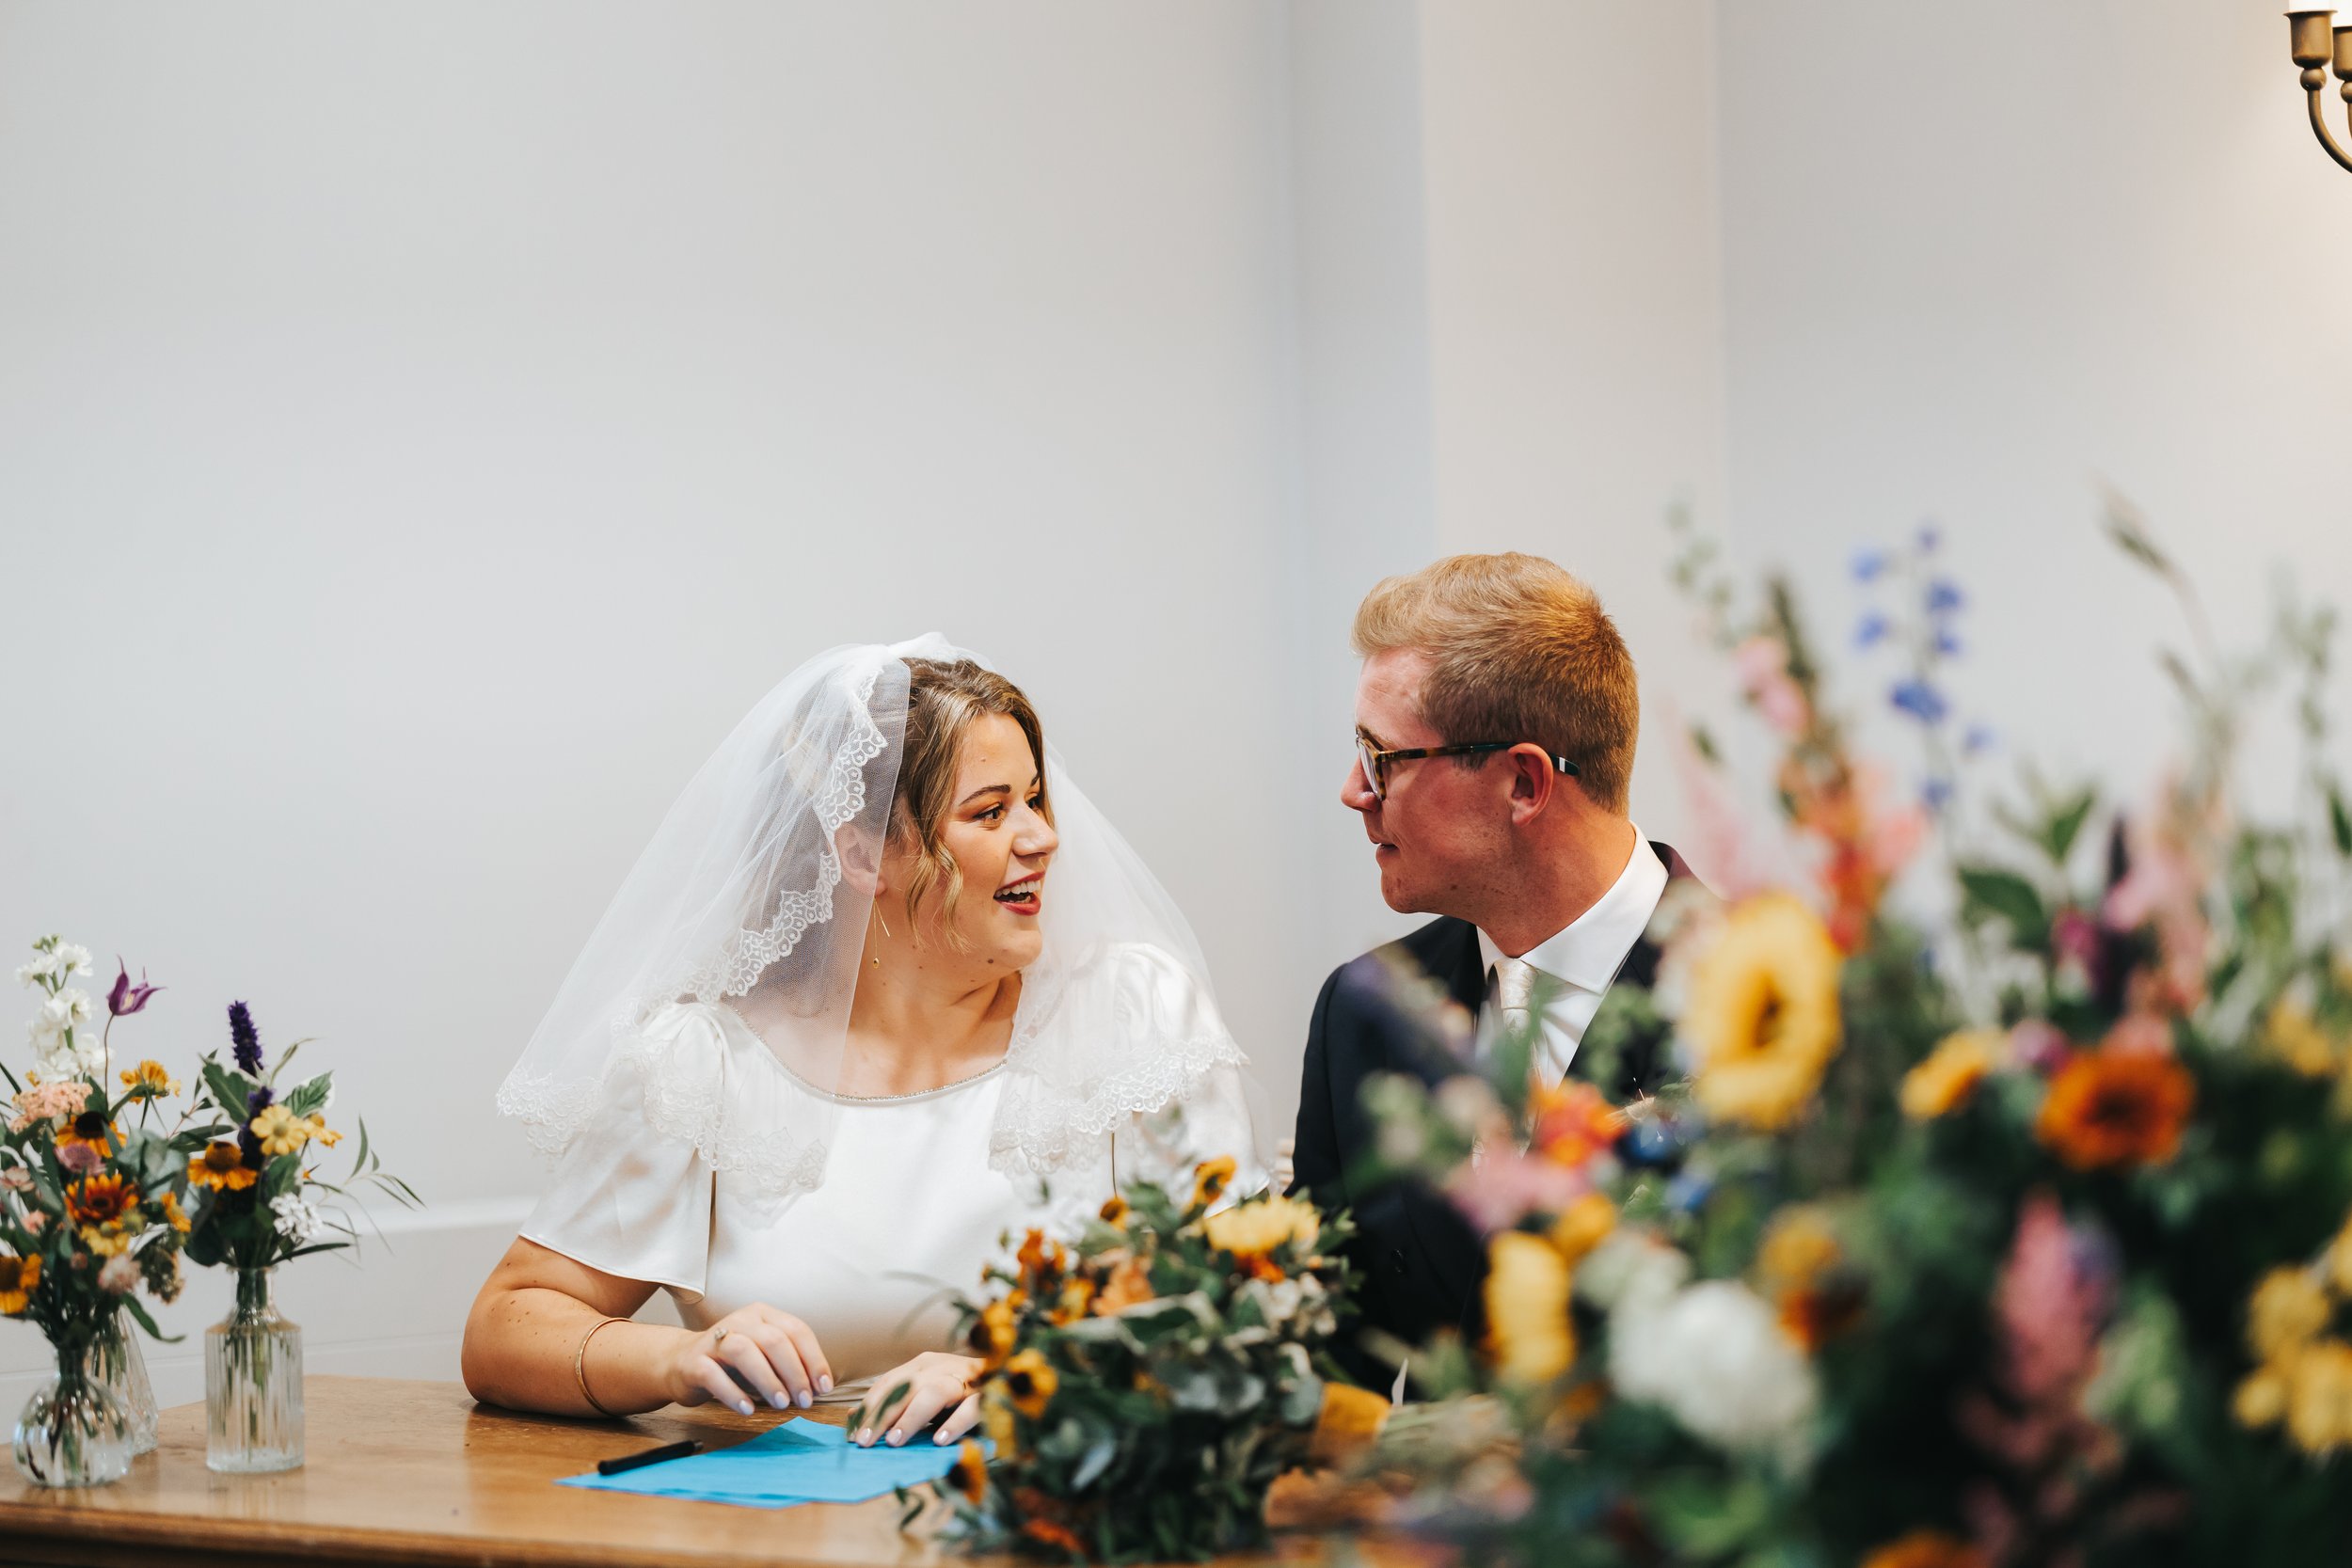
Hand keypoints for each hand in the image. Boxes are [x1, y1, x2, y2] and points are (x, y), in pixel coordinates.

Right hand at [667, 1304, 832, 1415]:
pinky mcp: (694, 1361)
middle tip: (805, 1401)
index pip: (796, 1330)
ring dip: (767, 1379)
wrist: (680, 1363)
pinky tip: (748, 1410)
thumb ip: (790, 1366)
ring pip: (745, 1351)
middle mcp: (741, 1320)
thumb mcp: (765, 1357)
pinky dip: (733, 1393)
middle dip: (794, 1372)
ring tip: (781, 1404)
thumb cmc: (733, 1363)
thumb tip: (818, 1388)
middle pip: (774, 1340)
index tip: (823, 1387)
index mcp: (763, 1315)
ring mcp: (715, 1339)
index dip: (814, 1359)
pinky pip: (714, 1375)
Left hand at [853, 1351, 981, 1446]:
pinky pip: (971, 1408)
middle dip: (882, 1414)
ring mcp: (966, 1379)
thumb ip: (893, 1402)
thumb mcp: (923, 1391)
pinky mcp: (990, 1395)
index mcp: (924, 1365)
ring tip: (895, 1440)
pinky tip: (940, 1440)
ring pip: (934, 1393)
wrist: (1011, 1372)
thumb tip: (853, 1416)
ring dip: (912, 1417)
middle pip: (906, 1388)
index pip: (889, 1383)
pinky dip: (955, 1423)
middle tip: (866, 1440)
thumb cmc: (959, 1390)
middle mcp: (942, 1367)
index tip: (853, 1433)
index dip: (870, 1407)